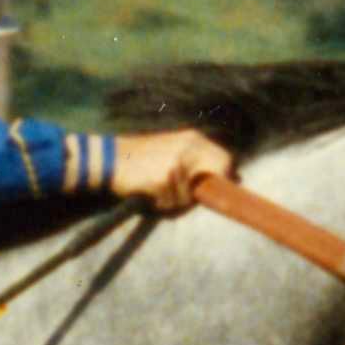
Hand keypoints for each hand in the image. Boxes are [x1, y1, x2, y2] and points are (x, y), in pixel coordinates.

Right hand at [108, 125, 234, 212]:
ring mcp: (177, 164)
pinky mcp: (164, 179)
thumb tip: (237, 177)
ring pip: (189, 198)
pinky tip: (147, 193)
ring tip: (156, 190)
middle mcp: (189, 149)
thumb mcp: (173, 151)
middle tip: (178, 195)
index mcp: (193, 139)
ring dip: (175, 202)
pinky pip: (171, 204)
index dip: (224, 178)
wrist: (107, 159)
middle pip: (212, 182)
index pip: (226, 160)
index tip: (217, 190)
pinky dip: (160, 205)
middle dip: (198, 194)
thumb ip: (200, 163)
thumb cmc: (141, 161)